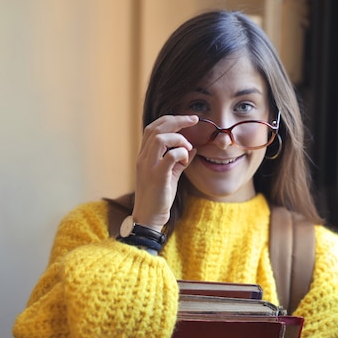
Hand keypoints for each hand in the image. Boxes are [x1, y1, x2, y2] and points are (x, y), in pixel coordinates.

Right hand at [132, 115, 197, 231]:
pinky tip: (185, 161)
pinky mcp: (157, 176)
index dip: (170, 119)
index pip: (152, 128)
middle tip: (194, 120)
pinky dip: (182, 154)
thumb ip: (179, 161)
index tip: (188, 119)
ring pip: (160, 138)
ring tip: (188, 148)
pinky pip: (171, 156)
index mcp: (144, 155)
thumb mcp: (170, 175)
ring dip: (179, 139)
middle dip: (177, 121)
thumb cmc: (158, 197)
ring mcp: (148, 166)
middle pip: (156, 128)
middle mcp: (143, 158)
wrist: (148, 217)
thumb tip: (193, 148)